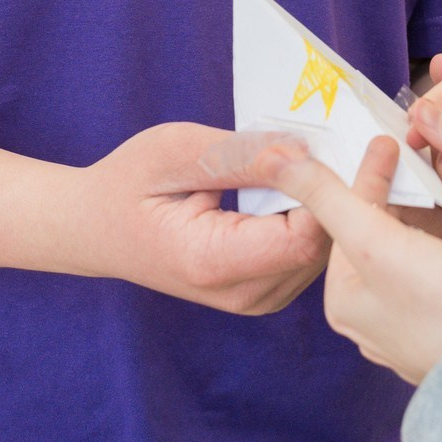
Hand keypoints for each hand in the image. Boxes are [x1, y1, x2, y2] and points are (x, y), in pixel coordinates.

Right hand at [74, 123, 328, 313]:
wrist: (96, 229)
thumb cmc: (129, 183)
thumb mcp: (175, 152)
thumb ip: (240, 156)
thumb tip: (302, 154)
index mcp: (214, 263)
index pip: (305, 238)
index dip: (329, 192)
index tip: (339, 146)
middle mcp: (242, 294)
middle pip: (323, 247)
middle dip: (338, 195)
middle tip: (345, 142)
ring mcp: (256, 299)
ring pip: (325, 252)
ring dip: (330, 205)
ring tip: (322, 157)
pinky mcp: (265, 290)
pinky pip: (310, 253)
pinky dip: (316, 217)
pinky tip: (303, 184)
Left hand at [247, 135, 441, 385]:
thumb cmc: (439, 300)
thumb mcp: (374, 240)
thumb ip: (328, 197)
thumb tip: (276, 160)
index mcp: (341, 301)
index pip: (346, 221)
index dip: (367, 176)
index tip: (388, 140)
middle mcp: (368, 321)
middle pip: (376, 240)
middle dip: (397, 199)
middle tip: (418, 164)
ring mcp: (408, 331)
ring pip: (408, 258)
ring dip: (425, 223)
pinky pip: (437, 278)